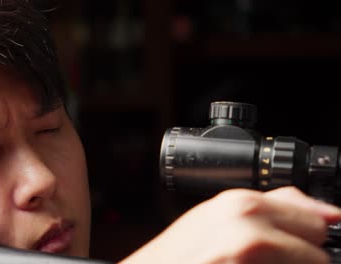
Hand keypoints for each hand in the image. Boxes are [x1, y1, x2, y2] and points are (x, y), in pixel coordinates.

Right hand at [120, 187, 340, 263]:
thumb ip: (274, 205)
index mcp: (243, 204)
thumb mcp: (220, 216)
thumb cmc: (177, 254)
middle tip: (266, 260)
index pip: (317, 220)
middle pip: (318, 250)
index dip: (305, 236)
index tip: (294, 243)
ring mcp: (248, 258)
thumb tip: (325, 211)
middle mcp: (249, 229)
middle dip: (302, 258)